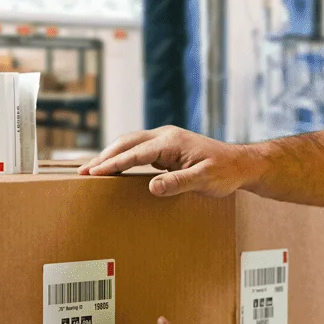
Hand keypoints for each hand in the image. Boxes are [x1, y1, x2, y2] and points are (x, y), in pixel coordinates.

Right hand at [78, 126, 262, 197]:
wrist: (241, 164)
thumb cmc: (225, 171)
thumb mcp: (204, 180)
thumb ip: (178, 183)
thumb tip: (152, 187)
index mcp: (171, 141)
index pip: (135, 152)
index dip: (113, 163)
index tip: (94, 172)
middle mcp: (165, 136)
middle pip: (126, 142)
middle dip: (104, 157)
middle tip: (82, 171)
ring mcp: (165, 141)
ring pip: (130, 144)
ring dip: (111, 156)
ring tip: (91, 170)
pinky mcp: (166, 149)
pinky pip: (138, 151)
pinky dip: (122, 158)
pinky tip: (114, 168)